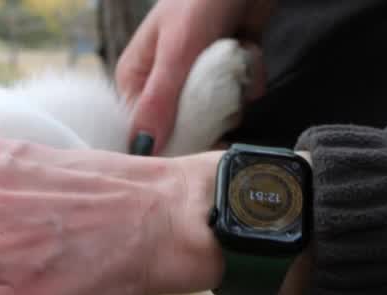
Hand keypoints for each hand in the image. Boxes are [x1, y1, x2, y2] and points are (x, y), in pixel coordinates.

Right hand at [116, 0, 272, 153]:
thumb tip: (142, 149)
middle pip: (182, 126)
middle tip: (223, 96)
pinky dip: (251, 76)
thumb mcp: (177, 52)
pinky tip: (250, 51)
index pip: (142, 130)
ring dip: (235, 93)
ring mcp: (196, 77)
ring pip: (215, 113)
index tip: (192, 149)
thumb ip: (160, 101)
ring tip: (238, 62)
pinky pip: (238, 95)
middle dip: (209, 114)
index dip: (166, 144)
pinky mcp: (226, 70)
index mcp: (135, 78)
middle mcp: (162, 82)